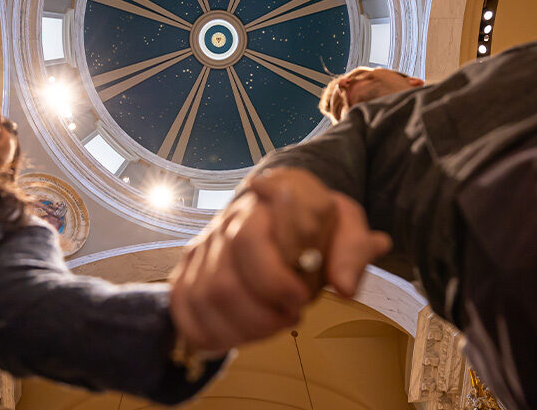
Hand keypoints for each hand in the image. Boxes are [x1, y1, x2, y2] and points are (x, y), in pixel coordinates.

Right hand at [168, 168, 390, 354]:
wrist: (286, 212)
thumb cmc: (317, 225)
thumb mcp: (346, 225)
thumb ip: (352, 250)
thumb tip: (345, 287)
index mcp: (263, 201)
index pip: (249, 240)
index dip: (272, 280)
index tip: (300, 300)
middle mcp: (228, 218)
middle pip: (224, 280)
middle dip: (260, 314)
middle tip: (291, 316)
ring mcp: (205, 243)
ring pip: (205, 299)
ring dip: (242, 327)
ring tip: (273, 324)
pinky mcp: (189, 266)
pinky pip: (183, 307)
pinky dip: (210, 331)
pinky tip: (241, 333)